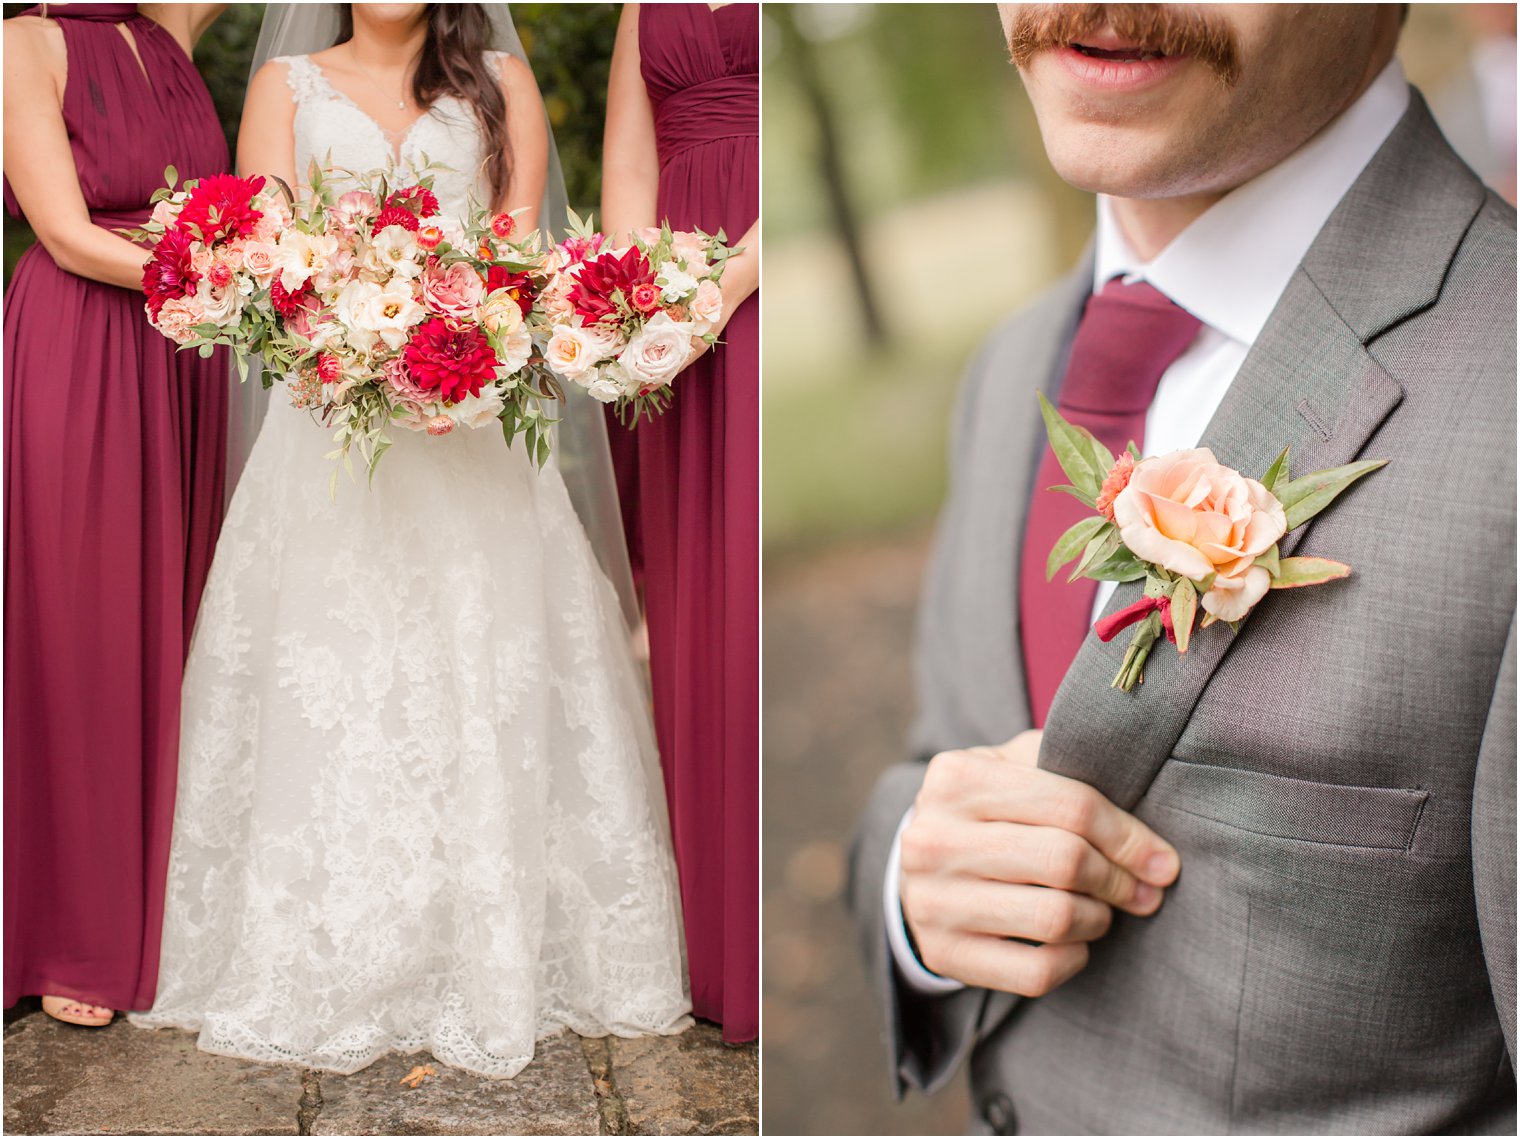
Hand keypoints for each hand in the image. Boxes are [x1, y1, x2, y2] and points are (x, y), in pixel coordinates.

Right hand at [899, 730, 1179, 995]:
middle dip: (1118, 880)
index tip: (1161, 861)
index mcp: (956, 778)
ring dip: (1097, 918)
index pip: (1071, 805)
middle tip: (1140, 890)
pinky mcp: (943, 953)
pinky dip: (1073, 959)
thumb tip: (1152, 850)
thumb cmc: (991, 809)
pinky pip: (1036, 971)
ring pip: (1054, 918)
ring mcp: (932, 900)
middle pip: (1065, 860)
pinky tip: (1073, 941)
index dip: (1129, 837)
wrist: (923, 862)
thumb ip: (1077, 777)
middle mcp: (933, 838)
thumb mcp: (1017, 769)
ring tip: (1101, 910)